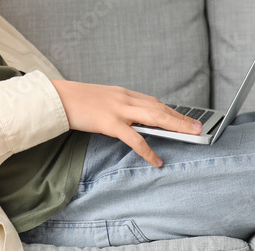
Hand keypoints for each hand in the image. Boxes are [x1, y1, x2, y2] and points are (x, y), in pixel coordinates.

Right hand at [50, 80, 201, 166]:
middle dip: (181, 118)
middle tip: (198, 127)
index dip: (171, 111)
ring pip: (154, 118)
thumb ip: (118, 109)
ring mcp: (118, 110)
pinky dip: (148, 150)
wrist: (56, 97)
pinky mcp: (109, 122)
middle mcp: (124, 98)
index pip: (154, 102)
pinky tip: (157, 159)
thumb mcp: (102, 102)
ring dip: (175, 126)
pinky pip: (133, 138)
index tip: (185, 118)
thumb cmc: (76, 101)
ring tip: (190, 135)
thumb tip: (132, 124)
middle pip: (160, 108)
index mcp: (123, 94)